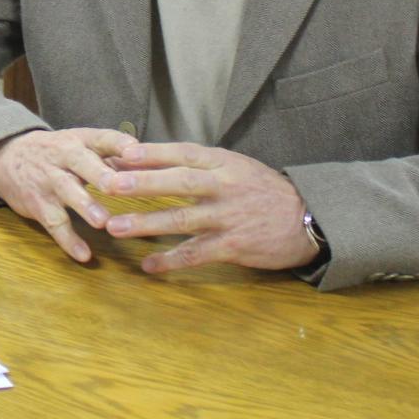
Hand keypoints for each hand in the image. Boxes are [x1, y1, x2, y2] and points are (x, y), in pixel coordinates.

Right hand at [0, 127, 134, 261]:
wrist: (7, 157)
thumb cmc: (57, 153)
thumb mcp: (80, 144)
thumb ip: (115, 156)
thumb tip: (155, 165)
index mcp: (79, 140)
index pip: (100, 137)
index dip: (117, 143)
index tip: (135, 150)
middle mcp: (63, 157)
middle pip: (81, 163)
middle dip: (99, 174)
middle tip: (116, 186)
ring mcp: (48, 180)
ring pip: (66, 192)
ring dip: (84, 206)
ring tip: (102, 222)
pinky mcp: (38, 204)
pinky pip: (53, 223)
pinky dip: (68, 240)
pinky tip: (83, 255)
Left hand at [101, 142, 320, 272]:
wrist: (308, 219)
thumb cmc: (262, 190)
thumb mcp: (235, 167)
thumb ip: (198, 165)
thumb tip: (150, 161)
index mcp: (223, 163)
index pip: (183, 153)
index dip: (152, 152)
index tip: (121, 152)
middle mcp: (224, 187)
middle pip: (179, 182)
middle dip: (143, 183)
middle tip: (110, 185)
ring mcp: (229, 217)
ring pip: (182, 220)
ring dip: (146, 224)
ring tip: (115, 227)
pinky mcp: (234, 245)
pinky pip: (197, 254)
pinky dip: (171, 261)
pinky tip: (148, 266)